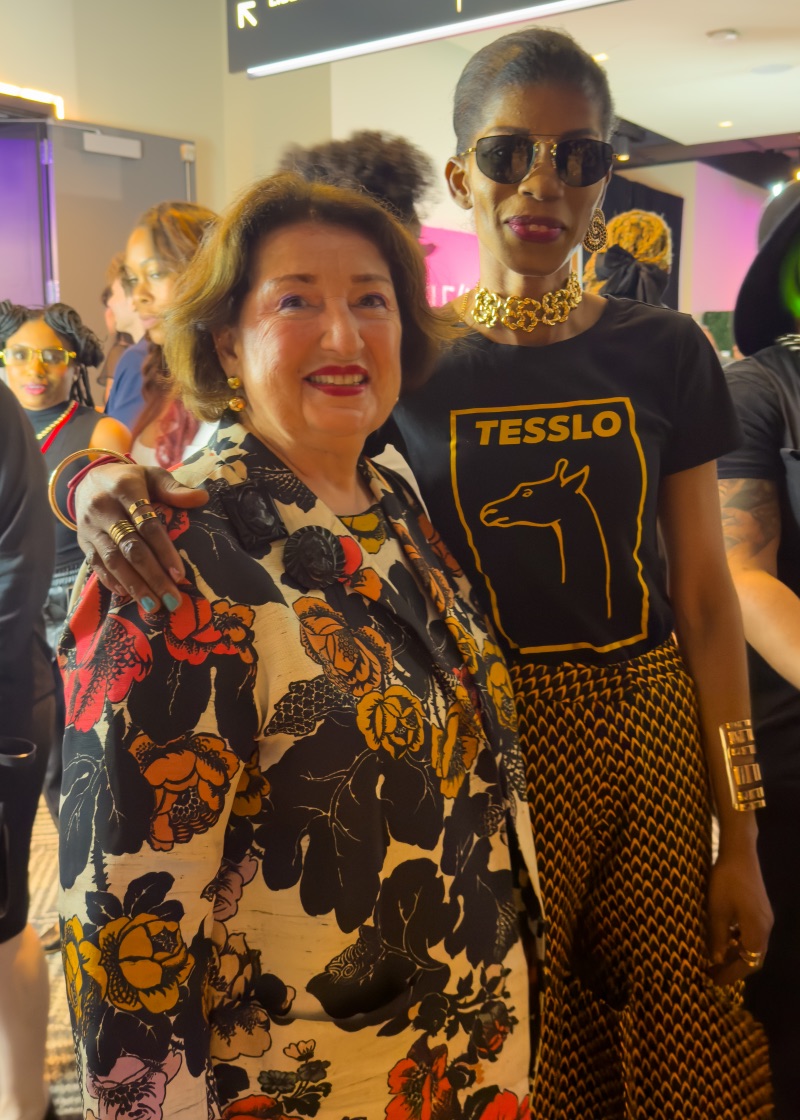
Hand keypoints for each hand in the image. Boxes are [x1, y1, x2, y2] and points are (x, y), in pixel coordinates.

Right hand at [75, 463, 207, 610]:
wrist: (89, 480)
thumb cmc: (131, 481)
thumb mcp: (152, 476)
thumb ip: (174, 489)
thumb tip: (202, 499)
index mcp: (124, 489)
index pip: (147, 524)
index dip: (164, 551)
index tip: (180, 575)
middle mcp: (103, 508)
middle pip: (130, 548)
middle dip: (152, 577)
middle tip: (172, 600)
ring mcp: (90, 527)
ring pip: (113, 561)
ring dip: (134, 586)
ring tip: (154, 606)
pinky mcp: (82, 542)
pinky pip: (96, 565)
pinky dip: (112, 582)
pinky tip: (129, 596)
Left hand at [706, 844, 772, 985]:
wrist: (740, 853)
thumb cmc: (726, 881)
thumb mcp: (717, 911)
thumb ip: (718, 937)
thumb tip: (717, 960)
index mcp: (757, 930)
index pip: (748, 964)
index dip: (732, 975)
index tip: (715, 982)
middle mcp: (766, 927)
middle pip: (754, 957)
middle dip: (735, 968)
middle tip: (714, 974)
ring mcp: (765, 918)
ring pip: (754, 946)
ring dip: (737, 955)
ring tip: (716, 960)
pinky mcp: (760, 909)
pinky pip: (753, 934)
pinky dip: (740, 941)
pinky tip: (725, 939)